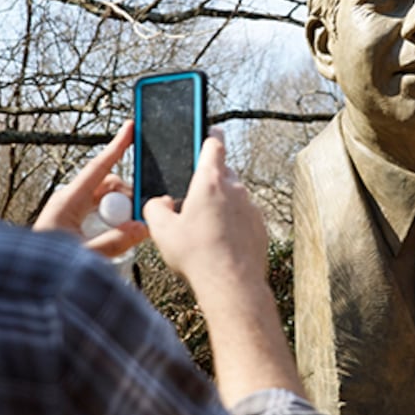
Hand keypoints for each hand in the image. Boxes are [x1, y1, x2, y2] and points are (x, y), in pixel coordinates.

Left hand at [33, 120, 147, 259]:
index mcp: (67, 202)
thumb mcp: (84, 257)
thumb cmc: (44, 268)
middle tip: (136, 224)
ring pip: (107, 203)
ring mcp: (71, 213)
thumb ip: (114, 242)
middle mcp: (69, 202)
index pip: (98, 168)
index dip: (116, 146)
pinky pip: (100, 216)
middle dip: (127, 200)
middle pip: (109, 187)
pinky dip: (112, 225)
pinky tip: (112, 243)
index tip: (130, 127)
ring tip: (122, 240)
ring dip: (120, 216)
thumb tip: (141, 227)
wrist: (23, 281)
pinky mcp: (72, 225)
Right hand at [143, 129, 300, 402]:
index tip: (210, 130)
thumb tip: (158, 203)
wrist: (232, 284)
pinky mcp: (260, 226)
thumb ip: (155, 208)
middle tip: (195, 196)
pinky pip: (245, 216)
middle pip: (224, 172)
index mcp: (210, 181)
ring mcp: (251, 207)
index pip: (214, 144)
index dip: (210, 135)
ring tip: (205, 227)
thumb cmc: (197, 255)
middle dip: (210, 179)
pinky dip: (234, 222)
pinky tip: (220, 241)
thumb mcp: (162, 231)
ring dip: (223, 204)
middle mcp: (235, 189)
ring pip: (235, 196)